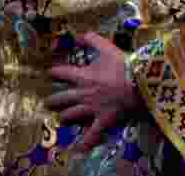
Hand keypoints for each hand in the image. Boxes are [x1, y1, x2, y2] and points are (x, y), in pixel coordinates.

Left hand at [46, 32, 140, 152]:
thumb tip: (79, 36)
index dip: (55, 72)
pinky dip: (85, 142)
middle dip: (54, 100)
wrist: (137, 85)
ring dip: (65, 116)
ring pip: (72, 114)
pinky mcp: (102, 119)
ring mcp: (91, 108)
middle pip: (62, 97)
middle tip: (48, 102)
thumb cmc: (123, 66)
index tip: (51, 73)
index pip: (63, 73)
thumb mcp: (107, 48)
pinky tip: (78, 149)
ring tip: (61, 118)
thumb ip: (92, 40)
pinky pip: (92, 133)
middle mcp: (83, 93)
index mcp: (83, 76)